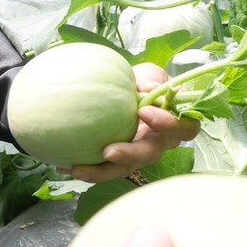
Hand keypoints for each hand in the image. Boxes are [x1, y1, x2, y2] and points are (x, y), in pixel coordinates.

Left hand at [65, 62, 199, 181]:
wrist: (132, 93)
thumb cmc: (146, 83)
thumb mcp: (151, 75)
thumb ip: (151, 80)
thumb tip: (149, 87)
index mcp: (174, 123)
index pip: (183, 129)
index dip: (168, 124)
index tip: (143, 111)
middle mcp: (159, 143)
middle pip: (149, 155)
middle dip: (129, 156)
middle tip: (108, 151)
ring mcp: (138, 155)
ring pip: (124, 169)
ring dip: (101, 171)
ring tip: (77, 168)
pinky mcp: (118, 160)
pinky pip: (103, 168)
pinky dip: (85, 168)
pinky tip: (63, 166)